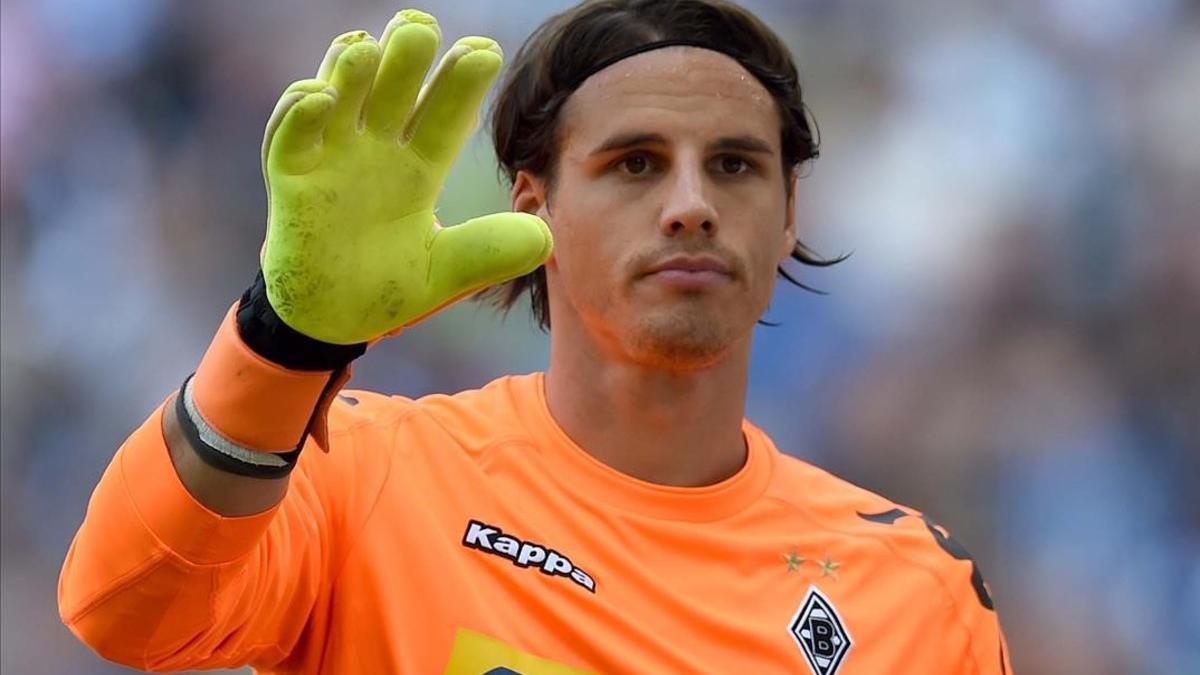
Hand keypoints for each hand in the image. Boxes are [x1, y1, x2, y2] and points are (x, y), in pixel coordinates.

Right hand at [259, 9, 551, 343]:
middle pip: (393, 92)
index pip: (443, 116)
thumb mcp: (445, 273)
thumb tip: (546, 237)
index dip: (461, 85)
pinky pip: (290, 137)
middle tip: (422, 25)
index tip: (485, 51)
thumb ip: (488, 253)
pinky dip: (299, 112)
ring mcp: (330, 158)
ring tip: (370, 46)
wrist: (330, 319)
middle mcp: (375, 151)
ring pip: (340, 98)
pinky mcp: (290, 178)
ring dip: (352, 71)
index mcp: (418, 168)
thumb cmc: (386, 288)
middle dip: (406, 57)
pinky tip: (319, 95)